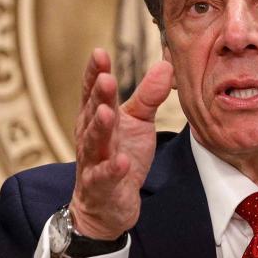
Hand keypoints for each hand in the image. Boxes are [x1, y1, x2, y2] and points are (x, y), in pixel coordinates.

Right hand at [70, 48, 172, 239]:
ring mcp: (94, 161)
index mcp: (97, 117)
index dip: (95, 73)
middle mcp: (91, 136)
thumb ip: (148, 95)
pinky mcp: (102, 186)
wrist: (108, 204)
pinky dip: (112, 169)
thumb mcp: (137, 122)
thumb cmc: (120, 154)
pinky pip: (106, 177)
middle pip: (93, 113)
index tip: (99, 53)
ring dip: (100, 127)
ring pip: (95, 142)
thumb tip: (166, 65)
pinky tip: (121, 161)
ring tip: (107, 112)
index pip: (93, 91)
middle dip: (98, 95)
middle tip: (106, 78)